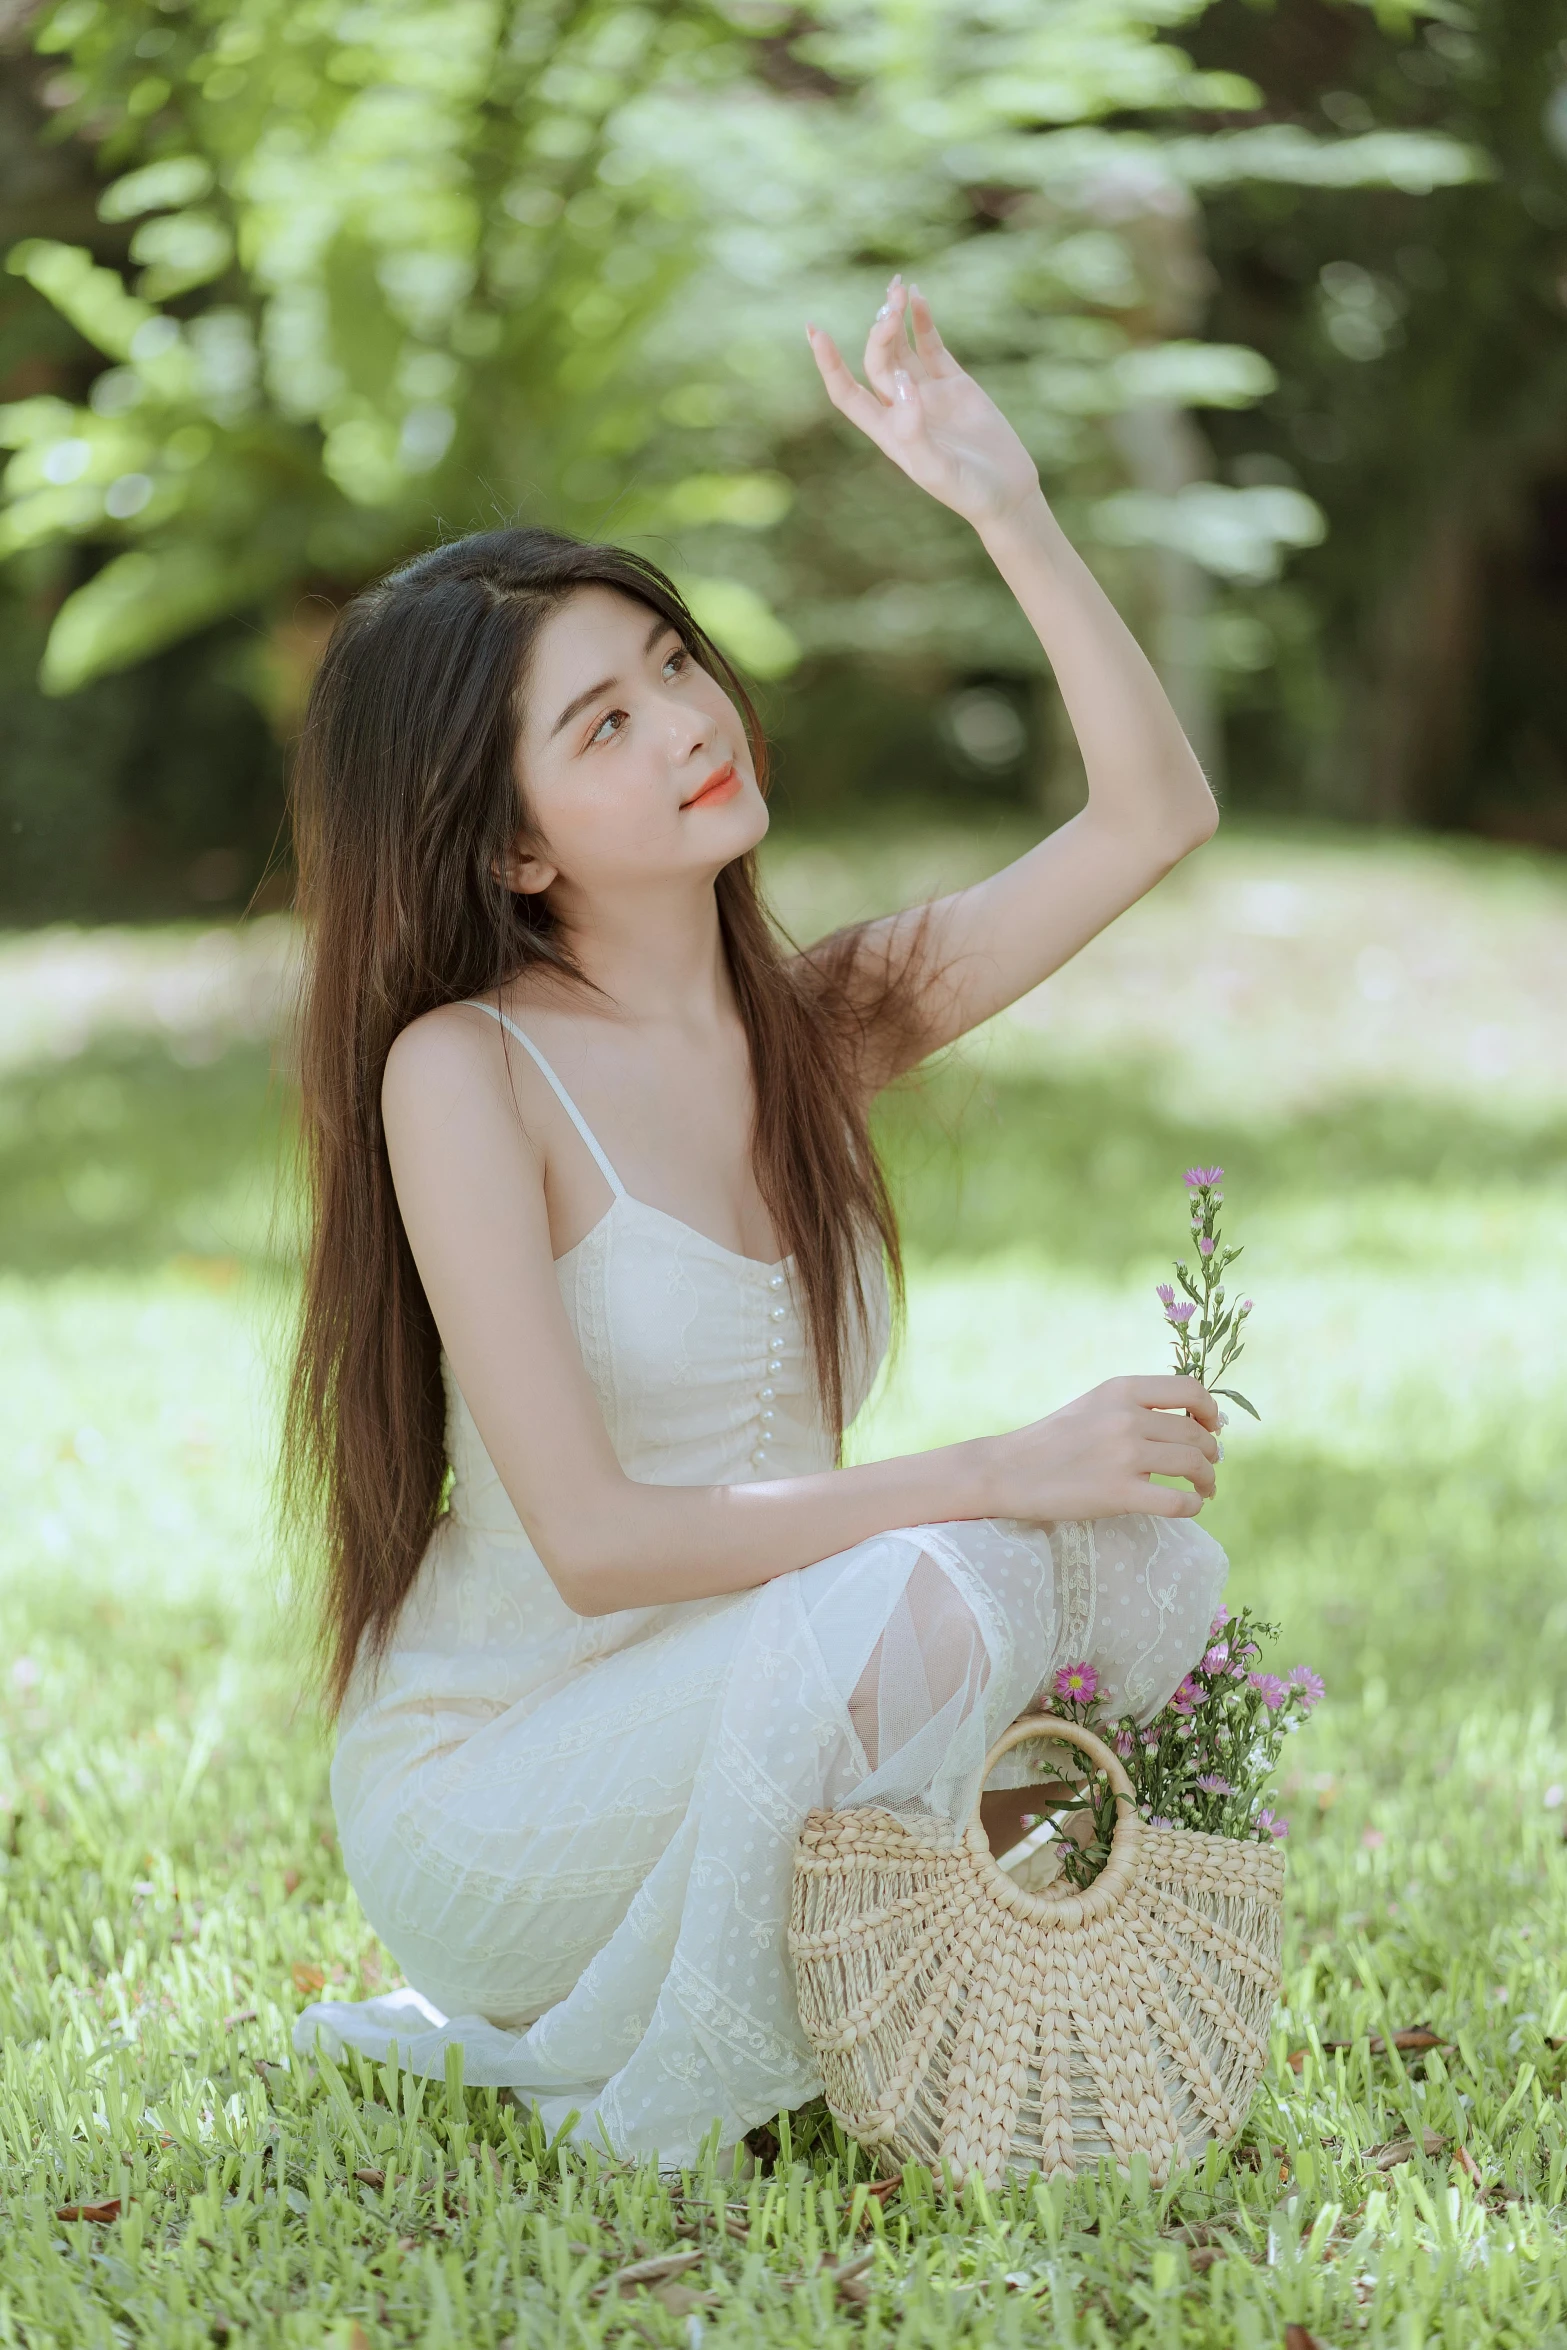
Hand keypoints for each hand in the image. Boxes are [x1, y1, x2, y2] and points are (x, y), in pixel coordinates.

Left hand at [806, 276, 1040, 533]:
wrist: (1008, 494)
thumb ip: (914, 431)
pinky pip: (932, 346)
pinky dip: (923, 322)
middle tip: (891, 305)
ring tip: (897, 287)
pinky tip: (917, 296)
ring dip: (896, 318)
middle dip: (880, 331)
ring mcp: (928, 394)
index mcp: (888, 432)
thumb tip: (902, 385)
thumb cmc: (969, 492)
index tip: (816, 332)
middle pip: (878, 362)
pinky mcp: (954, 384)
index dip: (830, 365)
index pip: (847, 393)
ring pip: (902, 348)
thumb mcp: (938, 470)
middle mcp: (902, 409)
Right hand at [986, 1376, 1220, 1523]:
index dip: (1210, 1410)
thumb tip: (1188, 1422)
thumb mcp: (1093, 1405)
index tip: (1212, 1427)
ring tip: (1205, 1489)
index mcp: (1122, 1390)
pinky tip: (1190, 1506)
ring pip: (1193, 1466)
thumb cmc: (1052, 1440)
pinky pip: (1179, 1502)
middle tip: (1207, 1467)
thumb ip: (1133, 1406)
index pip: (1190, 1390)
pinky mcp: (1120, 1494)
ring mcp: (1125, 1456)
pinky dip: (1193, 1505)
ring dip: (1207, 1480)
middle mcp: (1128, 1418)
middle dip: (1209, 1453)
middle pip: (1195, 1434)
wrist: (1009, 1471)